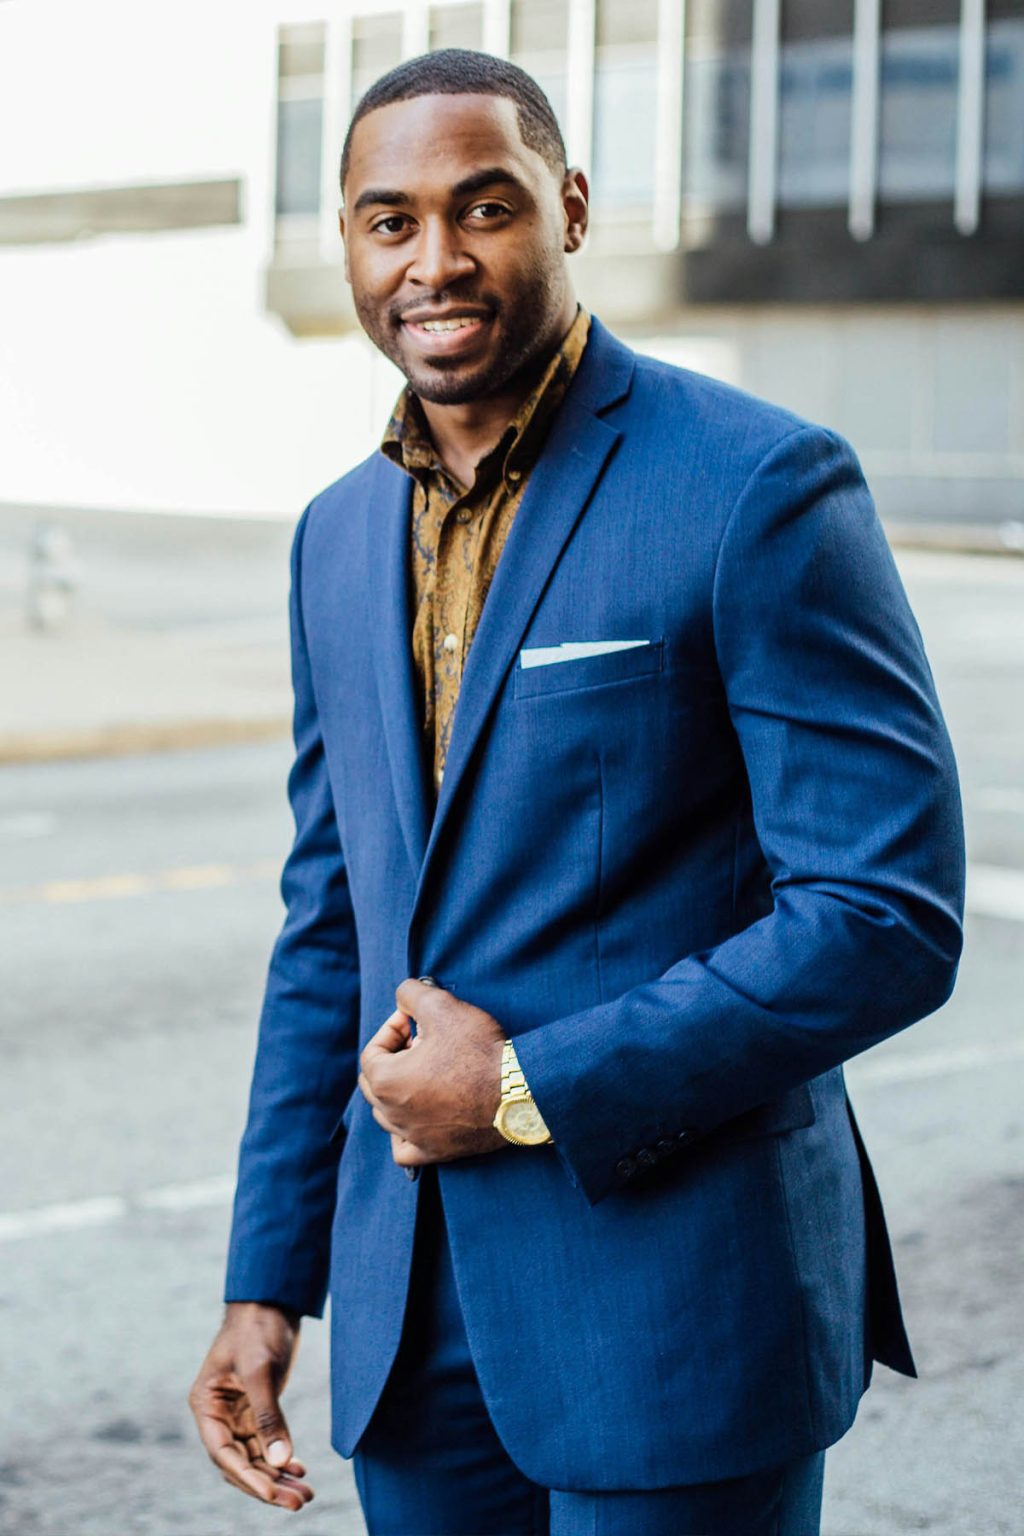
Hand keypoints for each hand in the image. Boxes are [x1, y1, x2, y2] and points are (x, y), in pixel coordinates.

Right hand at [189, 1302, 312, 1511]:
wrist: (273, 1300)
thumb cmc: (259, 1328)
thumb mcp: (262, 1370)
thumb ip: (269, 1416)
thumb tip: (282, 1461)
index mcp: (206, 1405)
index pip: (224, 1454)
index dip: (248, 1477)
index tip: (274, 1494)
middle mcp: (218, 1415)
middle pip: (240, 1463)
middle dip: (268, 1484)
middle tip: (299, 1502)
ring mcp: (237, 1414)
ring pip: (254, 1458)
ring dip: (278, 1477)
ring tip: (305, 1495)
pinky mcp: (256, 1409)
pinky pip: (265, 1444)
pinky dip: (282, 1459)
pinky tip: (300, 1471)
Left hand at [358, 977, 505, 1166]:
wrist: (519, 1092)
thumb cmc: (479, 1051)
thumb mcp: (442, 1006)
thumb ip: (411, 994)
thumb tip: (402, 996)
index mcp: (386, 1081)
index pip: (373, 1051)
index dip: (392, 1030)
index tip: (416, 1022)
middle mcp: (392, 1114)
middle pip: (375, 1083)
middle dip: (394, 1058)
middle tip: (424, 1043)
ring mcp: (413, 1136)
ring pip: (387, 1114)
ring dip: (400, 1090)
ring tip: (428, 1072)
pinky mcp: (436, 1152)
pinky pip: (404, 1148)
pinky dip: (404, 1133)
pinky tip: (419, 1117)